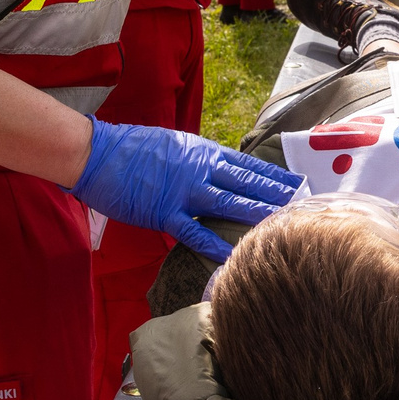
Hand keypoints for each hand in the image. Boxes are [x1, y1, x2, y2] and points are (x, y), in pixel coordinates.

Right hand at [71, 122, 300, 261]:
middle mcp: (198, 168)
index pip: (245, 164)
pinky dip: (214, 244)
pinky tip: (233, 255)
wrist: (96, 152)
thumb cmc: (130, 147)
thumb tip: (216, 172)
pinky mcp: (163, 212)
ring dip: (255, 214)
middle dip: (274, 194)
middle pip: (244, 182)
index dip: (272, 174)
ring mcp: (182, 190)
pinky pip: (194, 232)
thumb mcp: (172, 145)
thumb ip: (196, 160)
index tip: (294, 181)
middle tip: (301, 204)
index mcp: (200, 151)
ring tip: (281, 222)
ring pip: (228, 203)